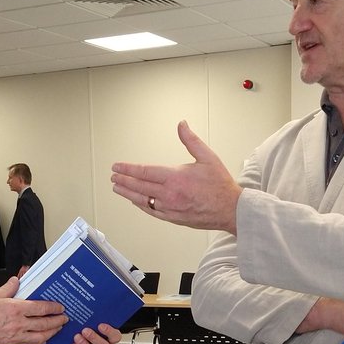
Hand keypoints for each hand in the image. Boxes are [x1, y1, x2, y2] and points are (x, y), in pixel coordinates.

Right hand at [0, 276, 68, 343]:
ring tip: (58, 329)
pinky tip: (43, 341)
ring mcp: (15, 337)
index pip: (41, 308)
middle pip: (45, 324)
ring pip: (41, 337)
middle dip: (57, 321)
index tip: (60, 307)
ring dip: (52, 333)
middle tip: (64, 319)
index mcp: (15, 309)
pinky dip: (39, 343)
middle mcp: (18, 324)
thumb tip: (17, 280)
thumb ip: (7, 288)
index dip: (53, 308)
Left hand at [69, 323, 121, 343]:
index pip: (115, 337)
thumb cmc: (80, 339)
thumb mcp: (85, 330)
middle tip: (85, 331)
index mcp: (106, 340)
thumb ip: (89, 323)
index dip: (110, 331)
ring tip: (77, 338)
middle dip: (94, 338)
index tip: (100, 325)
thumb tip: (86, 312)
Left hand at [111, 120, 241, 232]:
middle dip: (123, 180)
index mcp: (175, 178)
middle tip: (113, 176)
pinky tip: (135, 201)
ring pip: (142, 200)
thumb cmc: (220, 185)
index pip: (144, 172)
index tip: (117, 166)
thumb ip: (191, 140)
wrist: (230, 210)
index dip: (128, 168)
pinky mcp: (173, 218)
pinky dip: (141, 205)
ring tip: (117, 187)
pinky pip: (152, 211)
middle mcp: (169, 195)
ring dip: (128, 193)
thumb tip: (181, 124)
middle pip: (139, 187)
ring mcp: (170, 208)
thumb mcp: (207, 157)